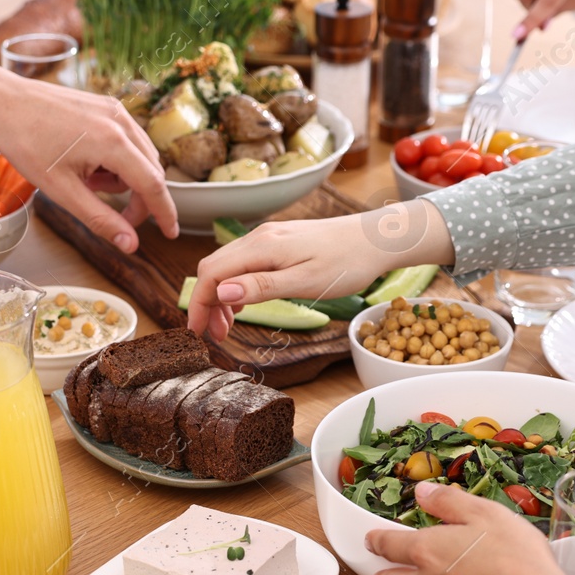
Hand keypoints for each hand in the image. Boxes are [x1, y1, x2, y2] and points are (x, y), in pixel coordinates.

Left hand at [0, 69, 177, 251]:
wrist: (3, 103)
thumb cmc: (26, 144)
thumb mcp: (63, 192)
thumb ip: (101, 219)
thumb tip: (130, 245)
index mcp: (113, 143)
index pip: (154, 185)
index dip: (165, 213)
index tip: (171, 234)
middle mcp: (121, 122)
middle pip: (152, 171)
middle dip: (139, 199)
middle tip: (116, 217)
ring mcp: (115, 110)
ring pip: (141, 156)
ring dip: (125, 179)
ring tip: (88, 183)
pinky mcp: (107, 105)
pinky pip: (127, 140)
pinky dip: (117, 160)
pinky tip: (88, 165)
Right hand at [184, 201, 454, 339]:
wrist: (378, 239)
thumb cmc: (347, 262)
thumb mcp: (304, 282)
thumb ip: (261, 287)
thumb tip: (221, 293)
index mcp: (261, 247)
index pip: (211, 274)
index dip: (198, 305)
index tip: (197, 334)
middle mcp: (259, 238)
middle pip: (213, 269)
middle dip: (206, 303)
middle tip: (214, 336)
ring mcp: (269, 238)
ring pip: (228, 266)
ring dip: (220, 297)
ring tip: (228, 327)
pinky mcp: (280, 242)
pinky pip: (244, 264)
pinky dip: (236, 287)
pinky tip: (245, 306)